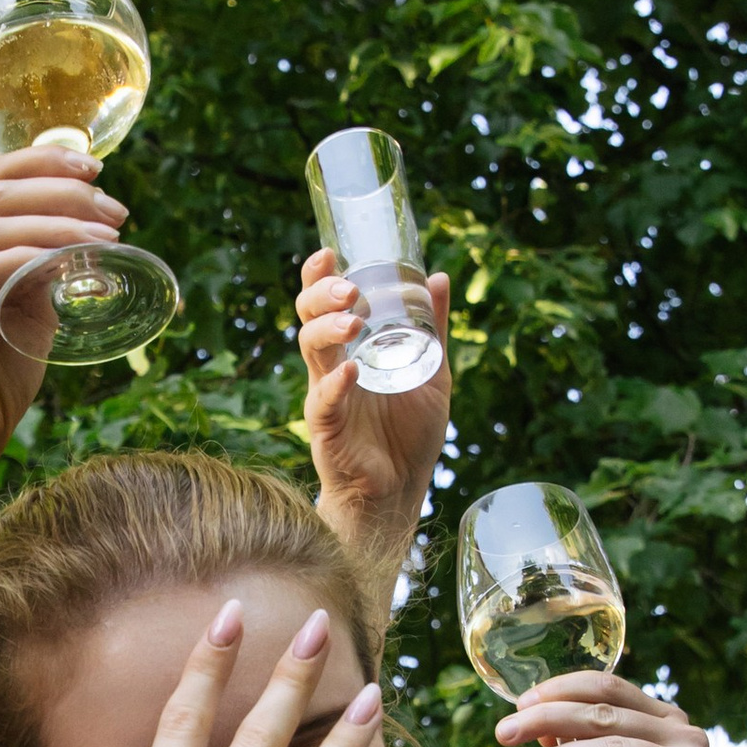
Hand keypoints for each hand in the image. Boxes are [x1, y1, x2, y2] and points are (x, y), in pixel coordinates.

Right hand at [0, 150, 135, 491]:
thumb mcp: (27, 306)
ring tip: (109, 236)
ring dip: (57, 224)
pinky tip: (69, 258)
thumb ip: (42, 262)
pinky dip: (28, 256)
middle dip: (62, 194)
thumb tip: (87, 223)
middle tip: (116, 211)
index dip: (42, 162)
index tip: (97, 168)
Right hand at [295, 248, 451, 578]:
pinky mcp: (328, 430)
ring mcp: (326, 398)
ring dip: (329, 329)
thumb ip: (433, 328)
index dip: (318, 277)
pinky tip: (353, 369)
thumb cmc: (409, 436)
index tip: (328, 253)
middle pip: (308, 321)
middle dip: (321, 296)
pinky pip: (324, 402)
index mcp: (349, 351)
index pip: (323, 306)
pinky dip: (336, 384)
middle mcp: (332, 370)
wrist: (401, 492)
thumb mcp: (431, 371)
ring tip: (354, 318)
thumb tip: (438, 277)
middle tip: (348, 287)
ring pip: (311, 353)